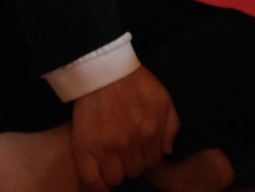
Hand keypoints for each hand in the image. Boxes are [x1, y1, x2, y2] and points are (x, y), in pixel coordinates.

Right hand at [70, 66, 177, 191]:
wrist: (105, 73)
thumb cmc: (136, 84)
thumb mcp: (163, 99)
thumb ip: (170, 126)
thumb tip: (167, 151)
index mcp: (150, 133)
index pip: (154, 162)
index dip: (148, 156)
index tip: (141, 150)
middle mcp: (129, 145)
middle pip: (135, 171)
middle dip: (133, 162)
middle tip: (126, 152)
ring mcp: (105, 150)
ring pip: (115, 179)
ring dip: (116, 172)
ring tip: (112, 160)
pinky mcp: (84, 150)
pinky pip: (91, 182)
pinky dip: (97, 186)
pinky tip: (100, 178)